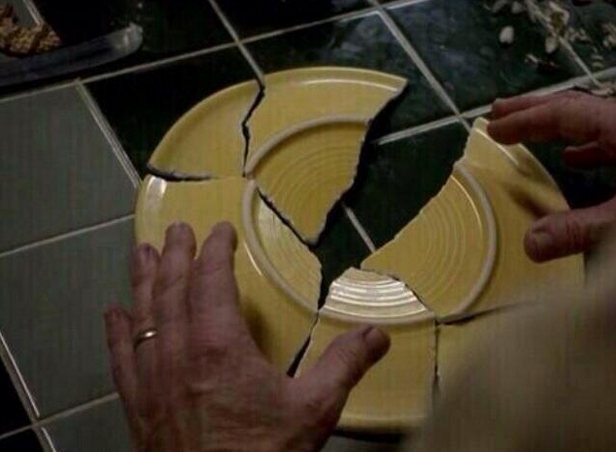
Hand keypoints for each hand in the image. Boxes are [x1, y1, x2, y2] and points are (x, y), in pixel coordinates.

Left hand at [104, 222, 389, 451]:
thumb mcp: (314, 409)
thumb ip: (344, 365)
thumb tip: (377, 334)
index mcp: (220, 346)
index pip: (211, 282)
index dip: (215, 252)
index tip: (220, 232)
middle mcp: (178, 354)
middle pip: (172, 290)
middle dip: (176, 255)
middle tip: (177, 229)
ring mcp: (152, 379)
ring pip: (143, 316)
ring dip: (144, 280)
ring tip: (143, 252)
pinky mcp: (138, 404)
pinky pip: (121, 358)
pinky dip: (117, 332)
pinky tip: (113, 314)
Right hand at [488, 91, 615, 261]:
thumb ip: (580, 229)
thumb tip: (529, 244)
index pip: (564, 114)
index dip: (525, 120)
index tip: (492, 128)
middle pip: (574, 107)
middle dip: (533, 109)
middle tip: (497, 111)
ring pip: (591, 121)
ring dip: (556, 126)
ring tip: (527, 132)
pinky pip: (609, 139)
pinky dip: (586, 145)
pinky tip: (575, 158)